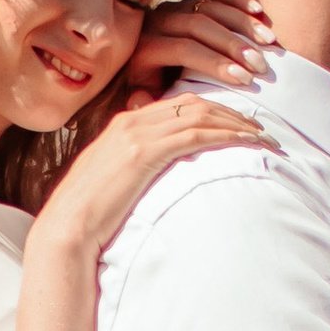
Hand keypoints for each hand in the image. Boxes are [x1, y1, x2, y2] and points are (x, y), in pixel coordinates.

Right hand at [35, 94, 265, 259]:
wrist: (67, 227)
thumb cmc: (89, 214)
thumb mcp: (113, 180)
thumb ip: (136, 166)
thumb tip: (158, 175)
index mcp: (124, 122)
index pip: (178, 105)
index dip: (213, 111)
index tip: (238, 123)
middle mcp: (131, 120)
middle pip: (193, 104)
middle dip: (231, 113)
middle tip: (260, 127)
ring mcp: (137, 134)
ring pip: (199, 115)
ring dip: (235, 123)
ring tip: (262, 135)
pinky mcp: (144, 153)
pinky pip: (195, 135)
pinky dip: (226, 135)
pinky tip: (247, 142)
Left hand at [126, 0, 273, 94]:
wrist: (145, 66)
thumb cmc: (151, 92)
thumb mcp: (143, 99)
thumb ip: (144, 103)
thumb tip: (143, 101)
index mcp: (146, 47)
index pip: (185, 50)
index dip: (215, 63)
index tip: (244, 80)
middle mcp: (158, 21)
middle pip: (200, 26)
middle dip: (234, 45)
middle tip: (261, 65)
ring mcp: (176, 7)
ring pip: (211, 7)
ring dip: (243, 24)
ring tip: (269, 43)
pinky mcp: (192, 0)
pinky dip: (240, 0)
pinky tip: (260, 13)